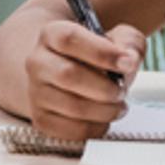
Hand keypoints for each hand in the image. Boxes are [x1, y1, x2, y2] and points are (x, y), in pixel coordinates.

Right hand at [22, 18, 146, 141]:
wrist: (76, 75)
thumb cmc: (98, 56)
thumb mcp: (117, 38)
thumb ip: (128, 42)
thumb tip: (129, 59)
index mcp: (52, 34)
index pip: (70, 39)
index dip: (101, 52)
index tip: (127, 63)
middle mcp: (38, 62)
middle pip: (68, 75)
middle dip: (104, 87)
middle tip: (122, 90)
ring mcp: (36, 92)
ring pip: (71, 106)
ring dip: (104, 110)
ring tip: (118, 106)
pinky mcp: (41, 119)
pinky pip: (69, 130)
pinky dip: (94, 127)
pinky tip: (104, 118)